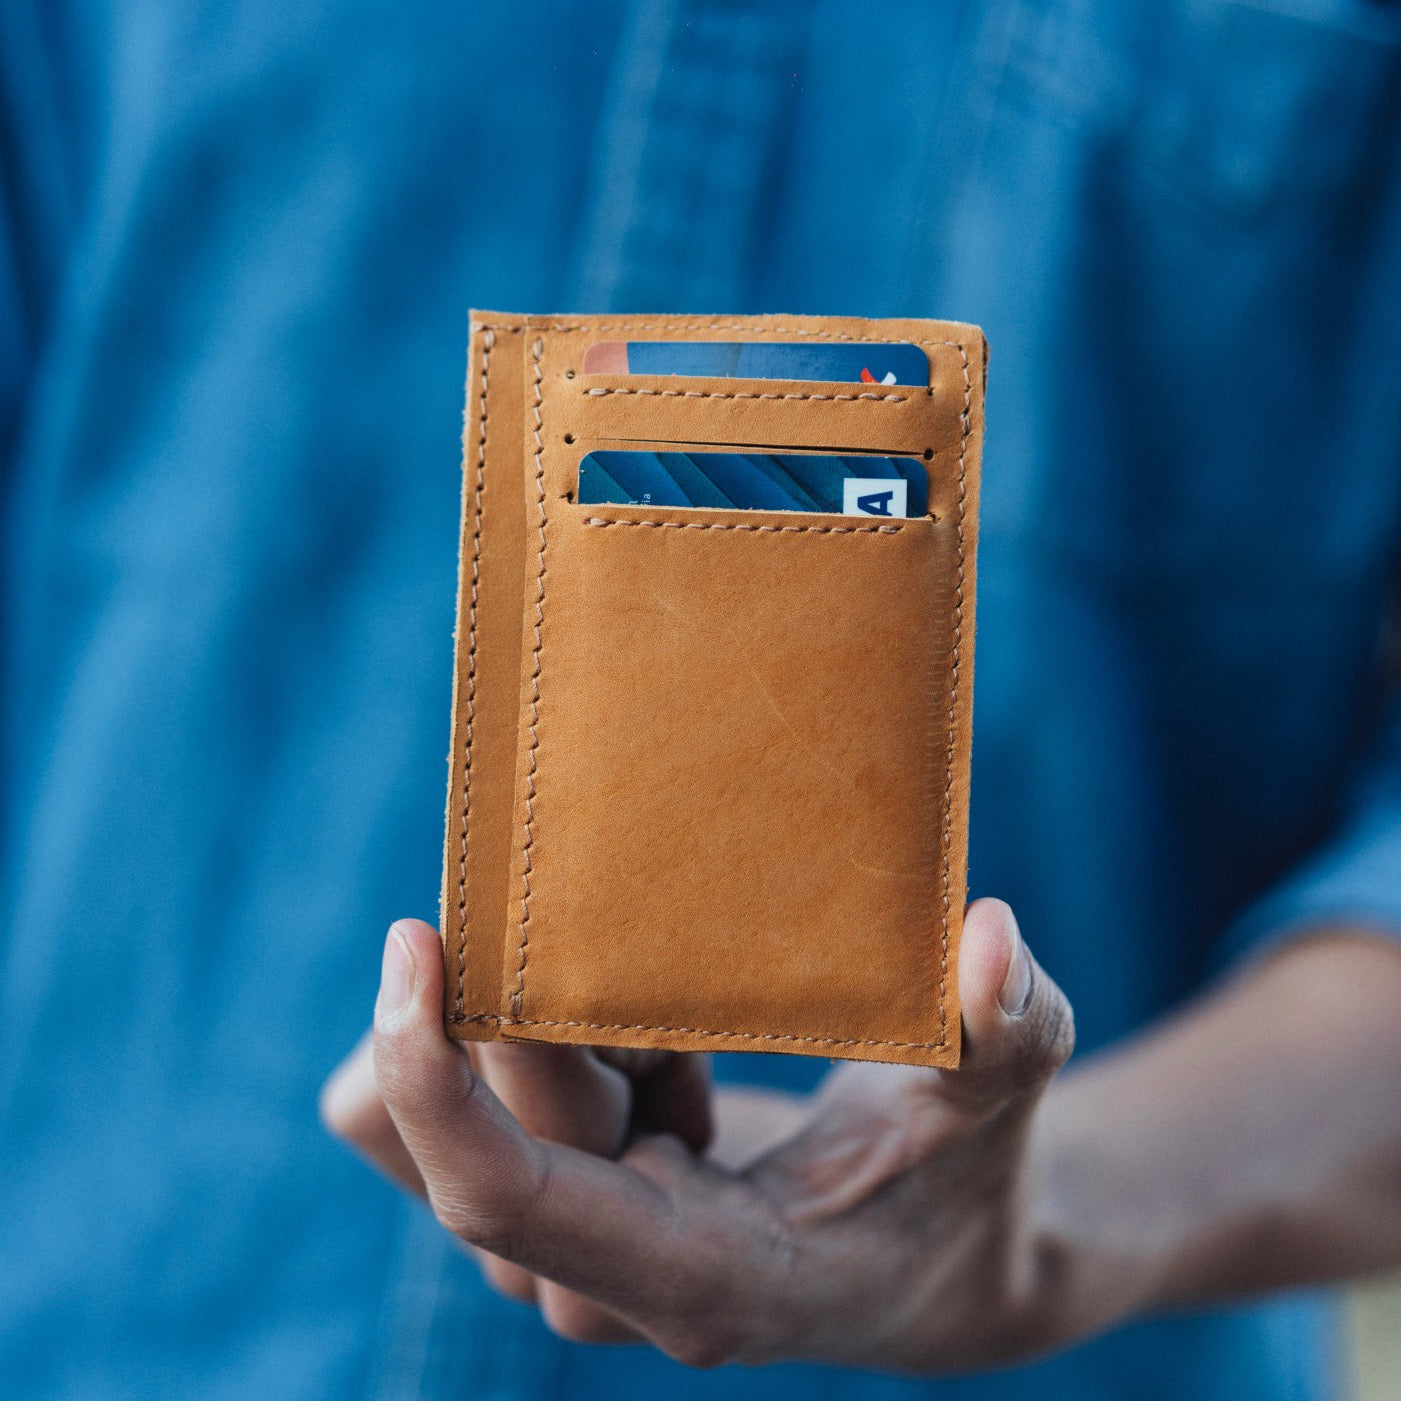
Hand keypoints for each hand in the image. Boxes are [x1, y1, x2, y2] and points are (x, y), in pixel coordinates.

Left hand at [322, 899, 1075, 1369]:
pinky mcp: (558, 1224)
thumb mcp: (999, 1097)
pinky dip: (511, 1064)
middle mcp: (606, 1286)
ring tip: (678, 1047)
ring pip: (449, 1133)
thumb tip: (992, 935)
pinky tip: (633, 1058)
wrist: (934, 1272)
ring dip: (543, 1049)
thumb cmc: (964, 1179)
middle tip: (648, 973)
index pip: (509, 1198)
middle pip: (483, 1135)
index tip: (415, 936)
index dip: (435, 1078)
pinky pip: (444, 1134)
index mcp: (701, 1272)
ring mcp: (573, 1261)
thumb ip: (1009, 1024)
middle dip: (533, 1022)